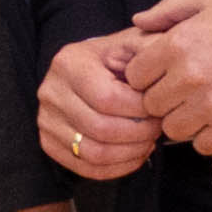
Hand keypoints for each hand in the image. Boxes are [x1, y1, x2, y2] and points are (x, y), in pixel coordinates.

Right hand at [39, 33, 155, 181]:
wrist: (88, 68)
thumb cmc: (116, 58)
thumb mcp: (133, 43)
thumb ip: (151, 47)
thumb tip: (166, 64)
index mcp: (69, 63)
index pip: (108, 98)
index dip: (141, 110)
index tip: (161, 108)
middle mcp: (50, 92)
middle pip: (100, 129)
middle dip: (139, 134)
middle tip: (159, 128)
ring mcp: (45, 120)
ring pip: (93, 153)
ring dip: (130, 154)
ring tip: (149, 142)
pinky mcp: (48, 142)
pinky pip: (85, 168)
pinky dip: (116, 168)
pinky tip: (135, 155)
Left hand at [126, 0, 211, 151]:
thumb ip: (169, 9)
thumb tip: (138, 22)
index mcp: (177, 45)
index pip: (134, 76)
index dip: (147, 76)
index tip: (163, 74)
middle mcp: (189, 78)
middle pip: (152, 105)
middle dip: (164, 98)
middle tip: (184, 90)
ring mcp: (211, 106)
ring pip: (173, 129)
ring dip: (184, 119)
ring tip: (203, 105)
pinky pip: (203, 145)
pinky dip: (209, 136)